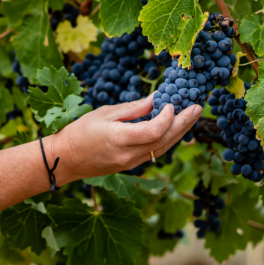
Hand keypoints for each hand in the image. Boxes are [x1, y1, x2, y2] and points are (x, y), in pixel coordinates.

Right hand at [48, 95, 202, 183]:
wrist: (66, 159)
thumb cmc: (80, 132)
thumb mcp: (105, 113)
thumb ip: (133, 108)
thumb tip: (157, 98)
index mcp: (119, 139)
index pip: (153, 131)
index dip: (167, 117)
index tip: (171, 103)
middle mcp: (129, 155)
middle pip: (164, 141)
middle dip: (184, 123)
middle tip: (197, 107)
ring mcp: (131, 163)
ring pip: (163, 148)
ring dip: (180, 132)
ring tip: (192, 116)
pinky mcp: (132, 166)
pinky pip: (155, 152)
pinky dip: (167, 138)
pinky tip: (175, 127)